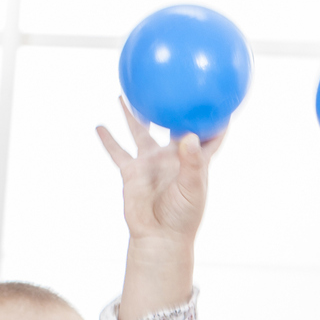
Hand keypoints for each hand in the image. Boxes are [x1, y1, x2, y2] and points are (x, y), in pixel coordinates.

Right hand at [97, 99, 221, 319]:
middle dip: (171, 105)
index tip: (218, 96)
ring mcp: (150, 163)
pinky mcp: (131, 172)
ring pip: (140, 130)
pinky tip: (100, 126)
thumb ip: (192, 163)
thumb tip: (188, 136)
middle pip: (171, 123)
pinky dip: (108, 140)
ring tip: (128, 94)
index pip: (209, 134)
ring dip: (133, 114)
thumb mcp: (192, 189)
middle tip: (168, 82)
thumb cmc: (182, 217)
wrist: (158, 237)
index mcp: (193, 159)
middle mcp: (171, 156)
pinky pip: (117, 151)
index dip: (216, 117)